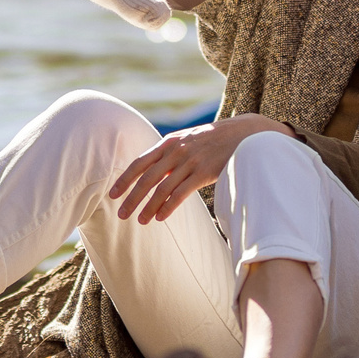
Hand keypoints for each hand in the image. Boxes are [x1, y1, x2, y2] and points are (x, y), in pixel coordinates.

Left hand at [106, 114, 291, 222]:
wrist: (245, 135)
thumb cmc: (214, 140)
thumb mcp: (189, 139)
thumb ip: (170, 152)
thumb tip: (152, 170)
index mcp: (169, 142)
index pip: (140, 162)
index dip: (125, 179)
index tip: (113, 194)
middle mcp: (177, 151)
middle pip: (147, 178)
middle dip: (131, 198)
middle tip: (121, 215)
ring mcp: (190, 161)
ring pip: (162, 189)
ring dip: (148, 207)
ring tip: (140, 221)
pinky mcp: (204, 173)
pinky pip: (180, 194)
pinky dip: (168, 207)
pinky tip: (160, 217)